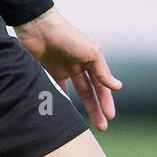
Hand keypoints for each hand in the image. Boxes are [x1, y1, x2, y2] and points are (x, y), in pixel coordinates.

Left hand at [14, 7, 122, 131]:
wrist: (38, 29)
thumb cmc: (68, 37)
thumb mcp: (91, 53)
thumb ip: (102, 72)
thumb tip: (118, 87)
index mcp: (90, 60)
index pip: (101, 85)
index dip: (106, 101)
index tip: (110, 117)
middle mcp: (77, 66)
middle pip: (89, 92)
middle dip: (96, 109)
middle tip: (102, 127)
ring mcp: (62, 70)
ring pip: (73, 94)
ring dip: (80, 108)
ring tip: (83, 125)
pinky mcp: (46, 72)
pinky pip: (55, 90)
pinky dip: (59, 101)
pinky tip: (63, 113)